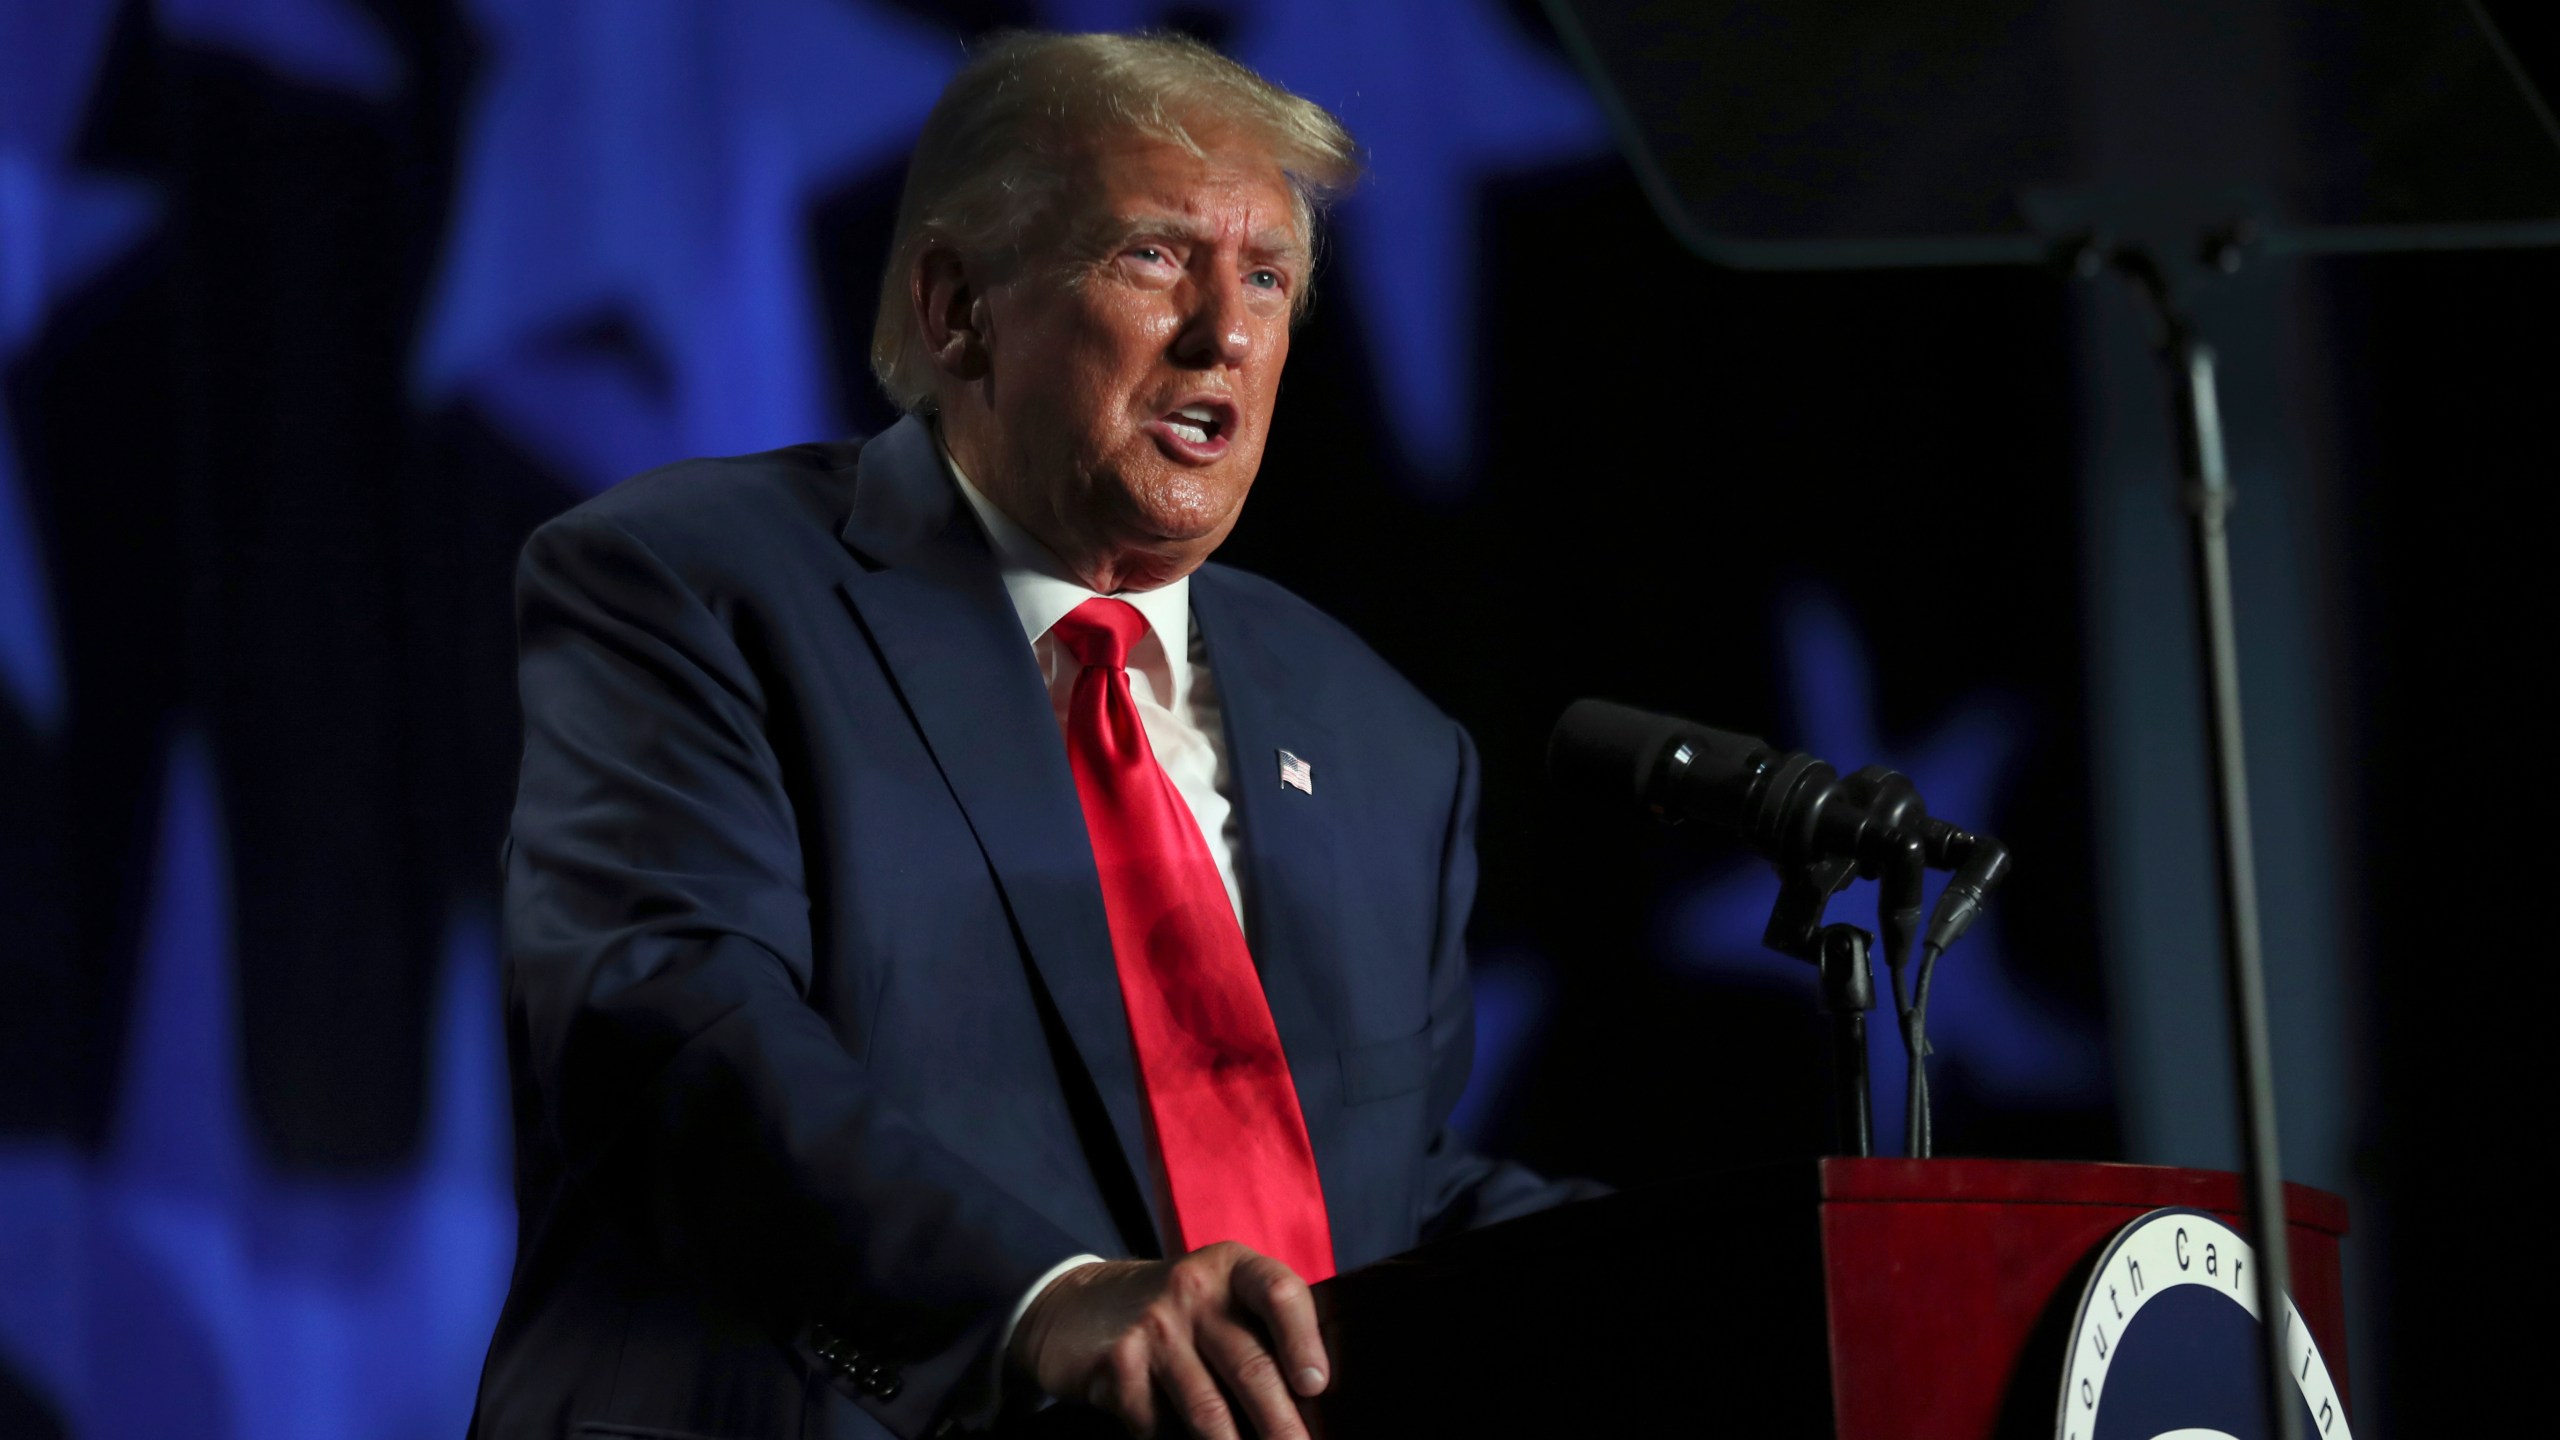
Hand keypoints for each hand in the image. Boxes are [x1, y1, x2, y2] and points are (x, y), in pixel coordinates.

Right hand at [1008, 1243, 1329, 1438]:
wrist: (1077, 1305)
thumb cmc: (1177, 1312)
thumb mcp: (1219, 1296)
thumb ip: (1262, 1329)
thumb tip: (1310, 1400)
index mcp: (1233, 1268)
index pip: (1279, 1293)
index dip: (1303, 1340)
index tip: (1315, 1386)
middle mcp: (1194, 1290)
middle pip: (1250, 1366)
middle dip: (1281, 1425)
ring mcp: (1154, 1327)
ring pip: (1208, 1408)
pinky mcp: (1119, 1364)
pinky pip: (1160, 1424)